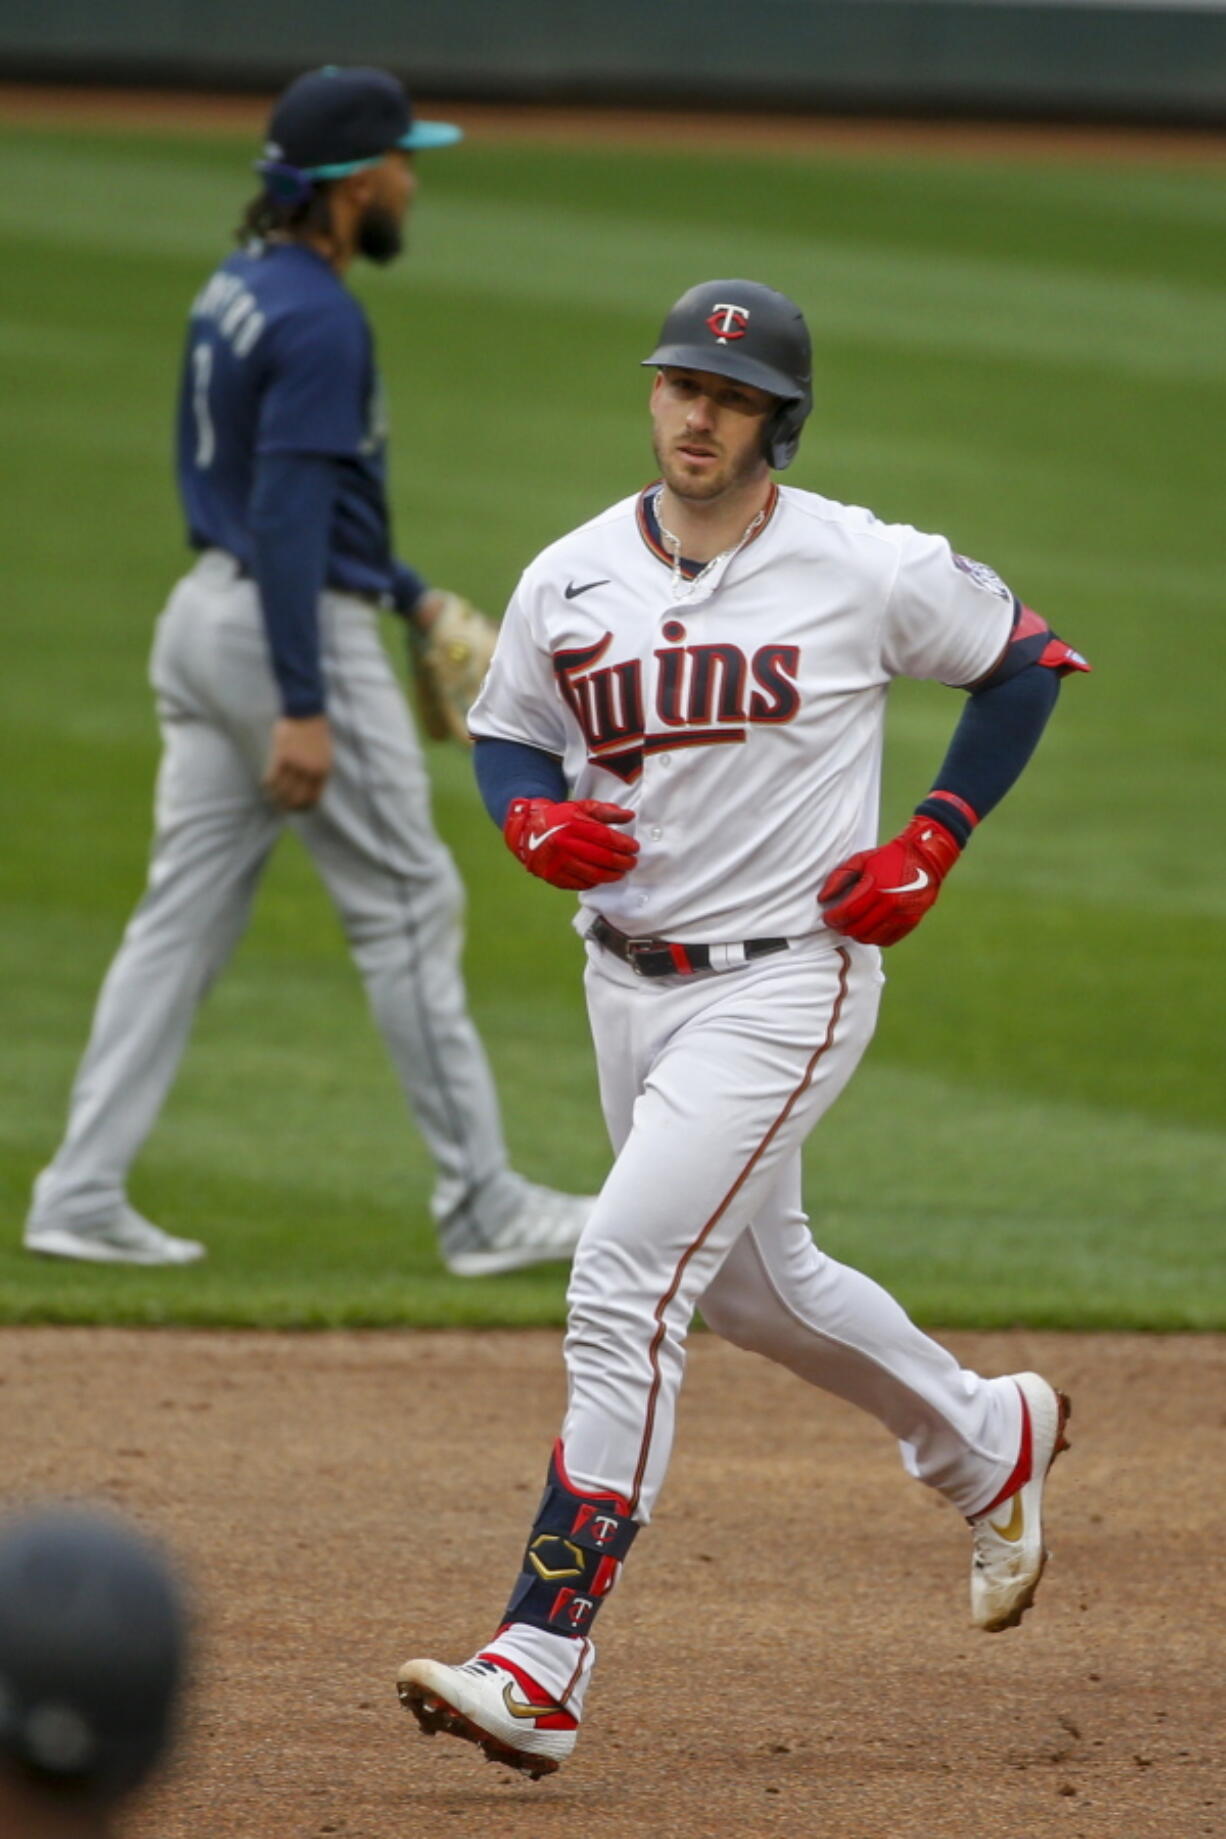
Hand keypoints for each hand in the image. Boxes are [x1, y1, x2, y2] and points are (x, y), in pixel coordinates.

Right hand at [263, 715, 331, 810]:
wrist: (307, 712)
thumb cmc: (316, 732)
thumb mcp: (325, 754)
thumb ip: (318, 770)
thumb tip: (310, 787)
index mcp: (323, 771)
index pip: (314, 798)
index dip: (304, 807)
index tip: (297, 809)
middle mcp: (310, 771)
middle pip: (297, 798)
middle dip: (289, 806)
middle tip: (282, 807)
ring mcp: (296, 765)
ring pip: (283, 790)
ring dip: (276, 797)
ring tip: (271, 797)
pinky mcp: (282, 757)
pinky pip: (272, 777)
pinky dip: (268, 784)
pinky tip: (265, 784)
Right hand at [504, 798, 638, 890]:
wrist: (527, 832)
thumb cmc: (558, 819)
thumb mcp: (581, 808)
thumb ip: (606, 811)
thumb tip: (629, 816)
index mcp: (572, 825)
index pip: (605, 837)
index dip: (623, 845)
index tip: (635, 848)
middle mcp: (563, 844)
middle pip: (602, 858)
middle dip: (622, 862)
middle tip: (632, 863)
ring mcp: (557, 863)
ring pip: (593, 874)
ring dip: (612, 876)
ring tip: (621, 873)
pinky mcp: (553, 876)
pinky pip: (580, 884)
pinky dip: (594, 882)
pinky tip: (602, 877)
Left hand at [818, 815, 960, 946]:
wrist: (925, 857)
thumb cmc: (890, 857)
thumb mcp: (861, 859)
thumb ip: (839, 878)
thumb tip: (823, 898)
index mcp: (876, 888)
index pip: (848, 913)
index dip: (833, 918)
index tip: (827, 917)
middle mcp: (890, 904)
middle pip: (857, 929)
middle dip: (843, 928)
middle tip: (838, 922)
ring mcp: (903, 915)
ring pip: (871, 938)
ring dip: (857, 935)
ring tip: (853, 925)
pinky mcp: (911, 921)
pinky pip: (887, 940)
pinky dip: (875, 937)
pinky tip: (869, 928)